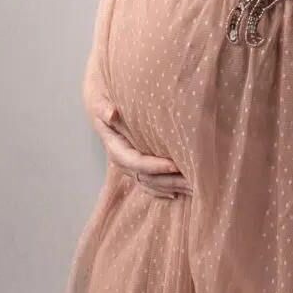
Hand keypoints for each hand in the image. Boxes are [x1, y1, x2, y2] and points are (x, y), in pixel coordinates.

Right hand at [85, 82, 191, 199]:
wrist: (101, 101)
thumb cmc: (104, 99)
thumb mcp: (100, 99)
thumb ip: (104, 108)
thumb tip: (111, 114)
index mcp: (114, 146)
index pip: (135, 161)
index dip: (154, 166)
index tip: (174, 165)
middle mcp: (121, 159)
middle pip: (145, 177)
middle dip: (168, 181)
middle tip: (192, 181)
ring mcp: (128, 164)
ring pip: (148, 182)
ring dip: (169, 187)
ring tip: (191, 189)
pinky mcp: (135, 164)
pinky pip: (147, 182)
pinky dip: (160, 190)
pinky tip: (176, 194)